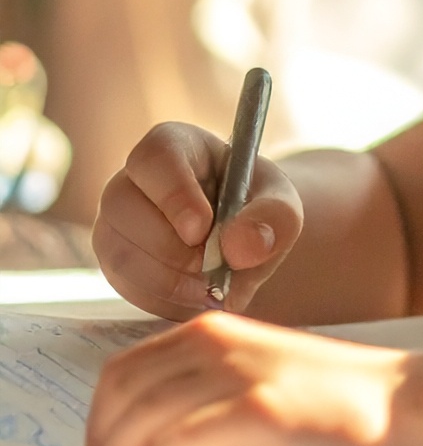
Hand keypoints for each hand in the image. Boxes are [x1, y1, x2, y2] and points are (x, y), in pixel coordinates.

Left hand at [83, 313, 421, 445]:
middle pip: (121, 394)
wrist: (413, 406)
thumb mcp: (265, 381)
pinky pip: (176, 443)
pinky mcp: (258, 410)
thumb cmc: (344, 409)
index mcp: (215, 333)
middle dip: (100, 445)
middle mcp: (218, 343)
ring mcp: (238, 374)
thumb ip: (212, 396)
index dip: (99, 420)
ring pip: (140, 419)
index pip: (123, 372)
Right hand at [94, 123, 304, 318]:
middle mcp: (134, 180)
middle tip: (212, 264)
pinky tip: (197, 294)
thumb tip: (238, 247)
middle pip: (122, 205)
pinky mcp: (117, 263)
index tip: (201, 229)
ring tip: (211, 284)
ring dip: (169, 279)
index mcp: (176, 146)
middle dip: (172, 247)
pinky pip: (127, 286)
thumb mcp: (282, 207)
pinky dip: (166, 299)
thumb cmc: (258, 212)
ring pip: (119, 251)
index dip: (174, 194)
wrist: (245, 248)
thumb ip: (272, 218)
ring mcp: (118, 222)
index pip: (155, 156)